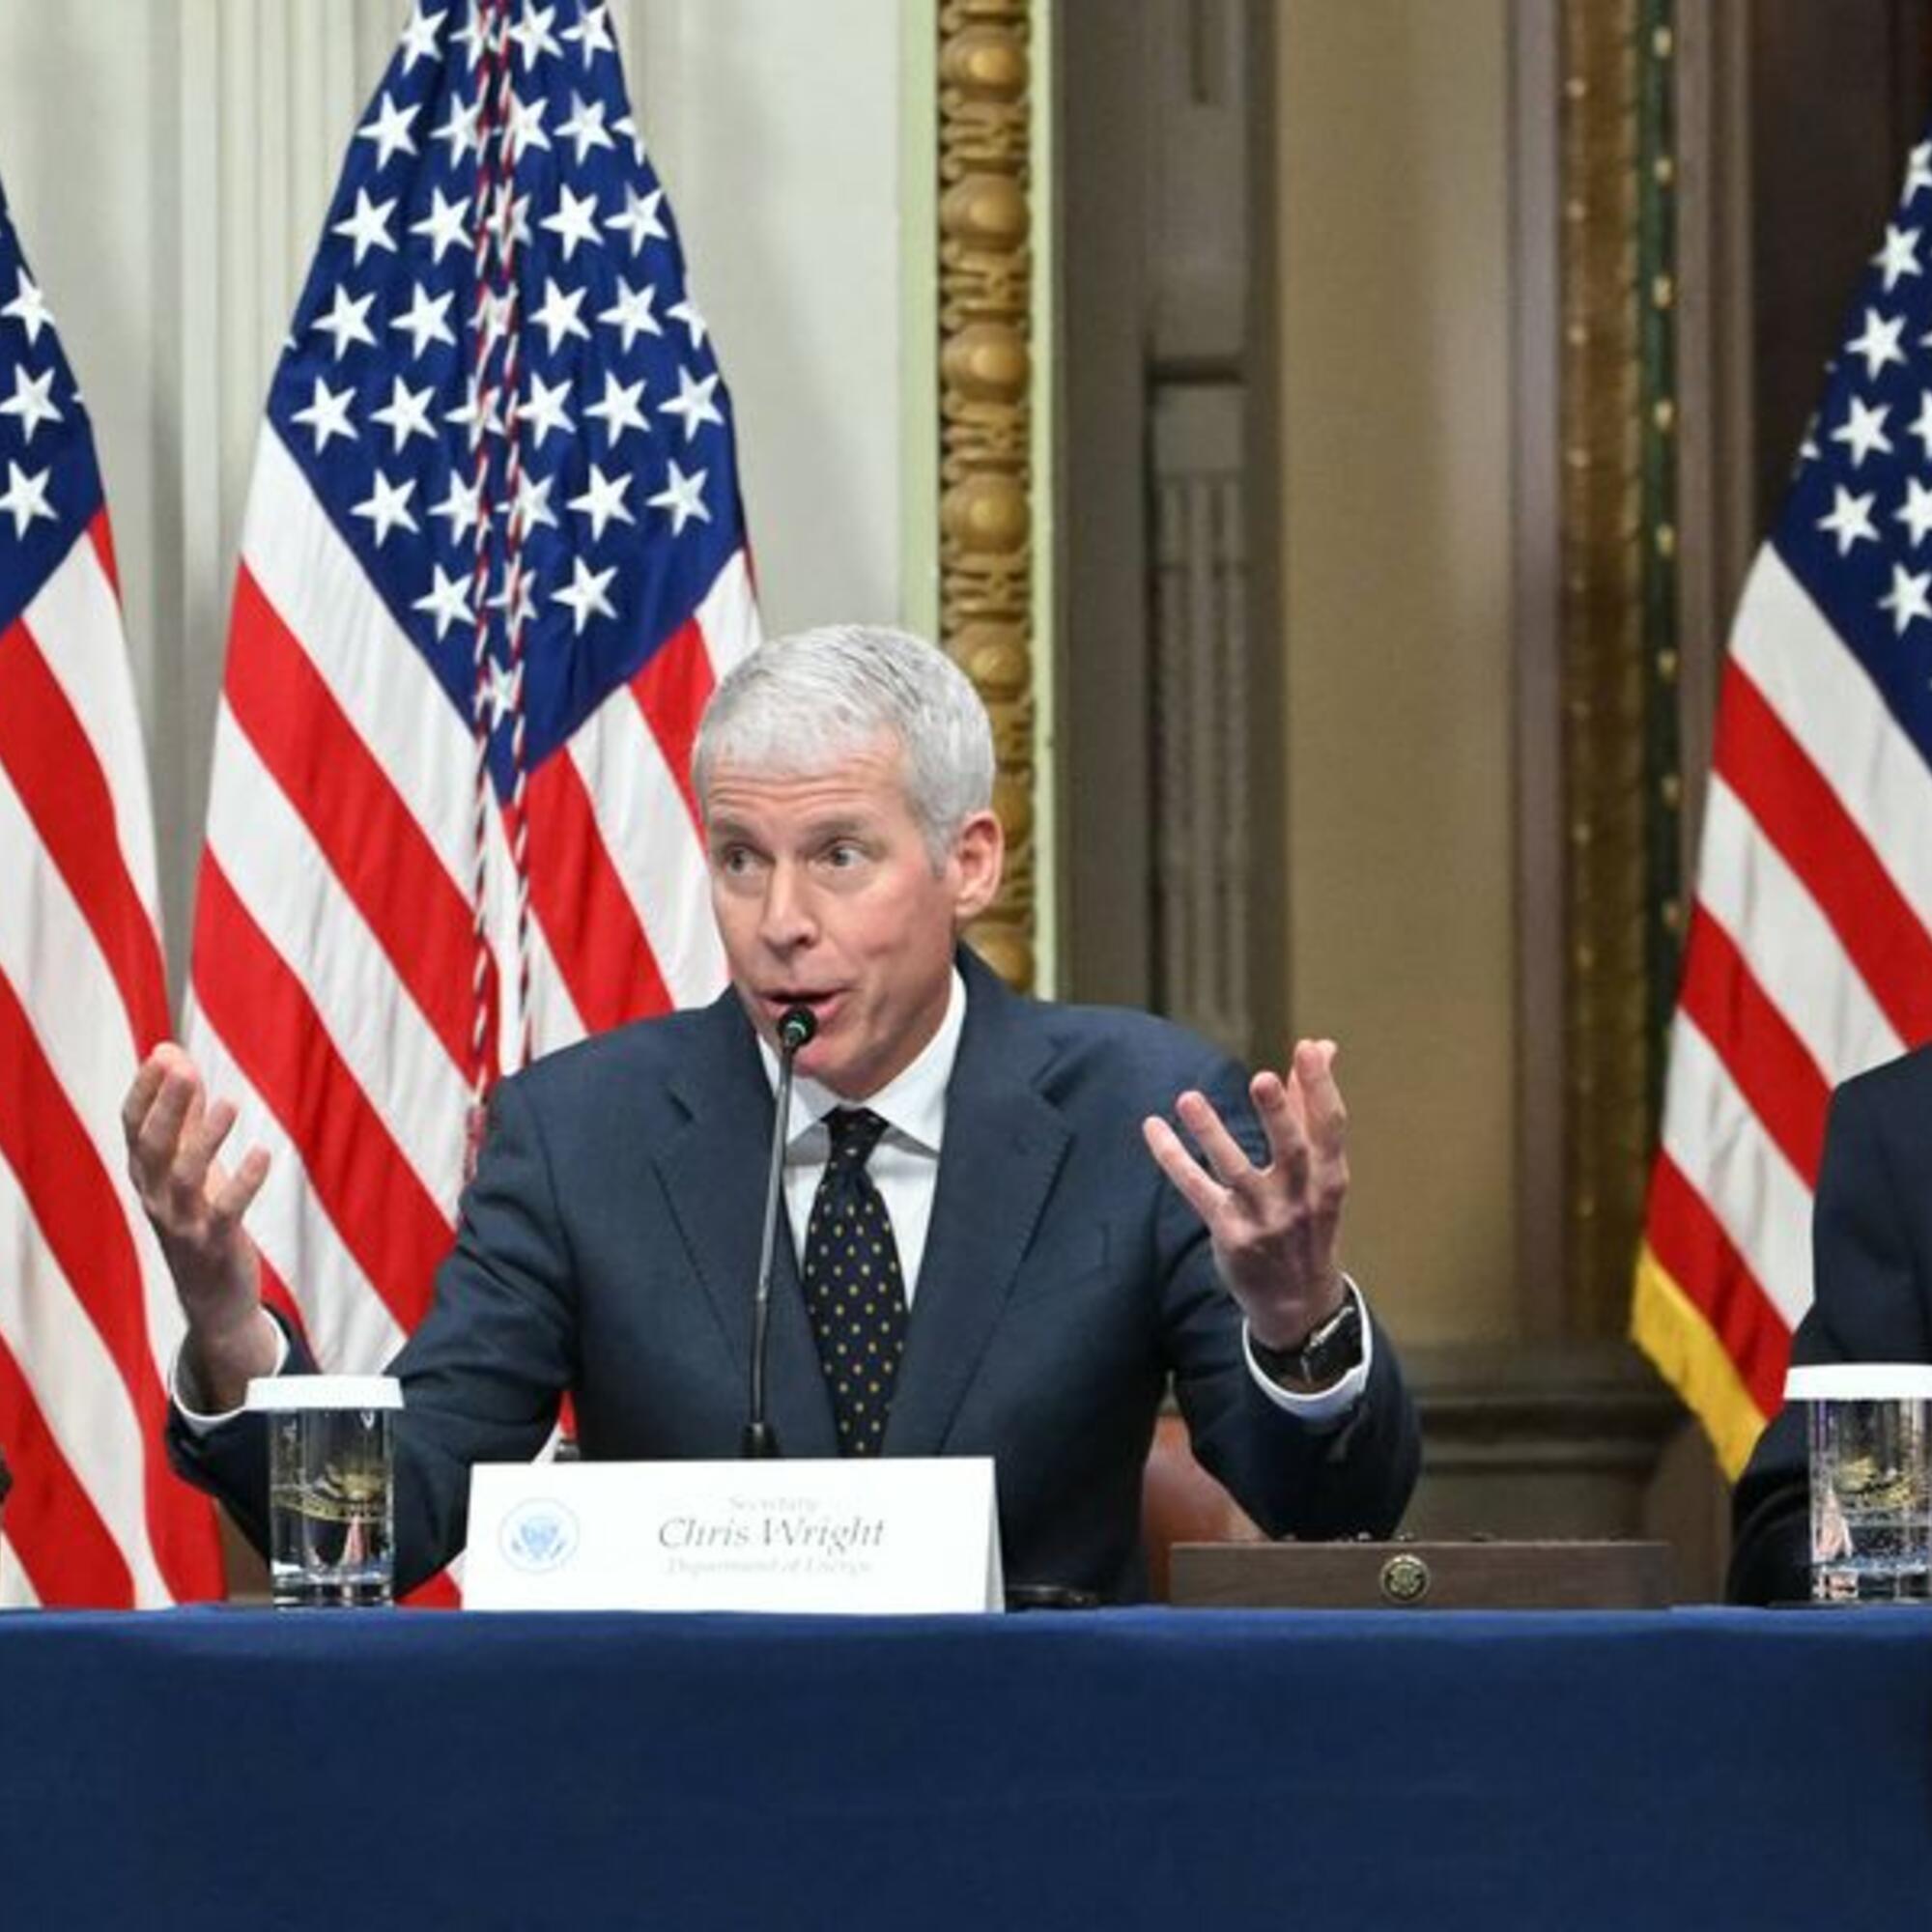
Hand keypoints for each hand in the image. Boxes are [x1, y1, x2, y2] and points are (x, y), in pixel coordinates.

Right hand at [123, 1043, 276, 1407]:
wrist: (213, 1297)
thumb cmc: (200, 1217)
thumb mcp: (187, 1164)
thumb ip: (180, 1112)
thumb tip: (170, 1052)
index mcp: (145, 1175)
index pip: (132, 1127)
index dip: (144, 1091)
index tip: (163, 1054)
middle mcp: (155, 1197)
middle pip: (151, 1147)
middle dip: (166, 1106)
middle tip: (185, 1067)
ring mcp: (182, 1223)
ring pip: (185, 1177)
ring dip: (205, 1139)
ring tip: (228, 1103)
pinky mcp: (215, 1244)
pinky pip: (226, 1211)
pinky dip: (245, 1182)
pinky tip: (264, 1153)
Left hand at [1142, 1039, 1349, 1349]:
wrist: (1298, 1302)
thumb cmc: (1309, 1219)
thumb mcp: (1321, 1171)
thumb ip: (1311, 1106)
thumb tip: (1320, 1045)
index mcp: (1330, 1178)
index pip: (1330, 1128)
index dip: (1320, 1087)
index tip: (1307, 1048)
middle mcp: (1300, 1199)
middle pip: (1292, 1153)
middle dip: (1279, 1115)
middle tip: (1262, 1078)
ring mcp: (1264, 1219)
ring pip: (1236, 1172)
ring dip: (1212, 1134)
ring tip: (1188, 1099)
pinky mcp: (1229, 1234)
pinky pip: (1197, 1191)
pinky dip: (1174, 1160)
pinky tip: (1153, 1128)